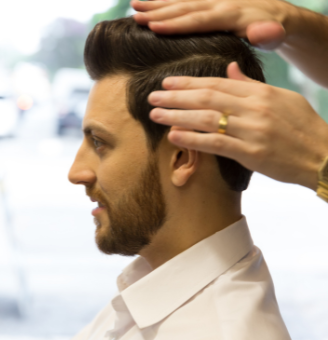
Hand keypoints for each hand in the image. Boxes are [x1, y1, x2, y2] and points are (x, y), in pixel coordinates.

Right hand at [131, 0, 296, 49]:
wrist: (278, 15)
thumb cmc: (273, 31)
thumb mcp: (274, 35)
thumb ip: (267, 35)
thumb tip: (260, 32)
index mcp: (230, 14)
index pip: (198, 20)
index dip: (176, 24)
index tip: (153, 27)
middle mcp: (218, 3)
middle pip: (184, 7)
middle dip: (158, 12)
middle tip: (135, 16)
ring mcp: (213, 0)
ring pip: (181, 0)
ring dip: (157, 3)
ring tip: (134, 5)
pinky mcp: (210, 0)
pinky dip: (167, 0)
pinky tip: (152, 1)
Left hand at [148, 62, 327, 189]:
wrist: (322, 154)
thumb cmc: (302, 126)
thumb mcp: (281, 98)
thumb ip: (252, 84)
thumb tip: (229, 69)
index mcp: (260, 93)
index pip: (216, 83)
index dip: (189, 82)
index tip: (168, 82)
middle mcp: (254, 108)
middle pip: (206, 98)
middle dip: (176, 97)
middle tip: (152, 96)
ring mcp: (252, 130)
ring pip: (206, 118)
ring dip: (177, 116)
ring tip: (155, 114)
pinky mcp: (251, 153)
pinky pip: (216, 143)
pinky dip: (193, 139)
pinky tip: (174, 136)